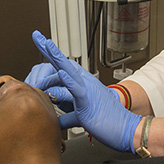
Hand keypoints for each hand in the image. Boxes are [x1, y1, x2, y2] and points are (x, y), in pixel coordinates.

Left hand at [32, 30, 138, 150]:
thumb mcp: (82, 115)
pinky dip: (69, 82)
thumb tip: (57, 121)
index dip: (51, 54)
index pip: (62, 66)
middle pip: (63, 63)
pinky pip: (78, 91)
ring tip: (47, 45)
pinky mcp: (88, 103)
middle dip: (49, 49)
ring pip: (69, 71)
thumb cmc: (106, 121)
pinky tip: (62, 74)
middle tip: (37, 35)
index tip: (41, 42)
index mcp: (82, 84)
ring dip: (57, 58)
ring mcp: (87, 90)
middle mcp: (84, 82)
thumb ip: (68, 115)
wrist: (125, 128)